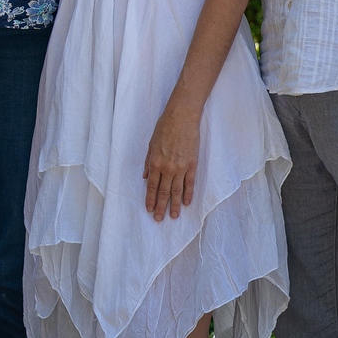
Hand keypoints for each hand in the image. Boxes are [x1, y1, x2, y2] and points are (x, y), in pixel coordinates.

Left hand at [143, 101, 200, 220]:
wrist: (182, 118)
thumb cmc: (164, 128)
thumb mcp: (151, 144)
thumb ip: (148, 162)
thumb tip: (145, 177)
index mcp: (155, 162)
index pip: (152, 186)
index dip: (151, 199)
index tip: (150, 209)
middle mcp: (167, 168)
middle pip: (164, 192)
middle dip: (161, 206)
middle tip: (159, 219)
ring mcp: (181, 168)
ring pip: (177, 191)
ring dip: (174, 205)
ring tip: (173, 216)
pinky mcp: (192, 165)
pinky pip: (190, 184)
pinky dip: (188, 194)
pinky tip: (186, 203)